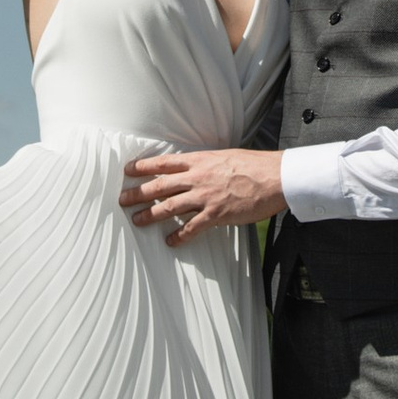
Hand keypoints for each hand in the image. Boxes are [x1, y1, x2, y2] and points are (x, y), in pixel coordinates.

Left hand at [118, 148, 287, 245]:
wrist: (275, 176)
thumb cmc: (253, 165)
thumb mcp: (224, 156)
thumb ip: (205, 163)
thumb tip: (193, 168)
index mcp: (199, 160)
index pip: (163, 163)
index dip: (143, 167)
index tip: (127, 170)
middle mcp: (198, 177)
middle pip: (159, 186)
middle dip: (138, 193)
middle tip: (122, 200)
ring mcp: (206, 196)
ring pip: (169, 207)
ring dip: (150, 215)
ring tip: (137, 221)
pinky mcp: (217, 214)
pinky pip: (192, 228)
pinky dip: (179, 236)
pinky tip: (170, 242)